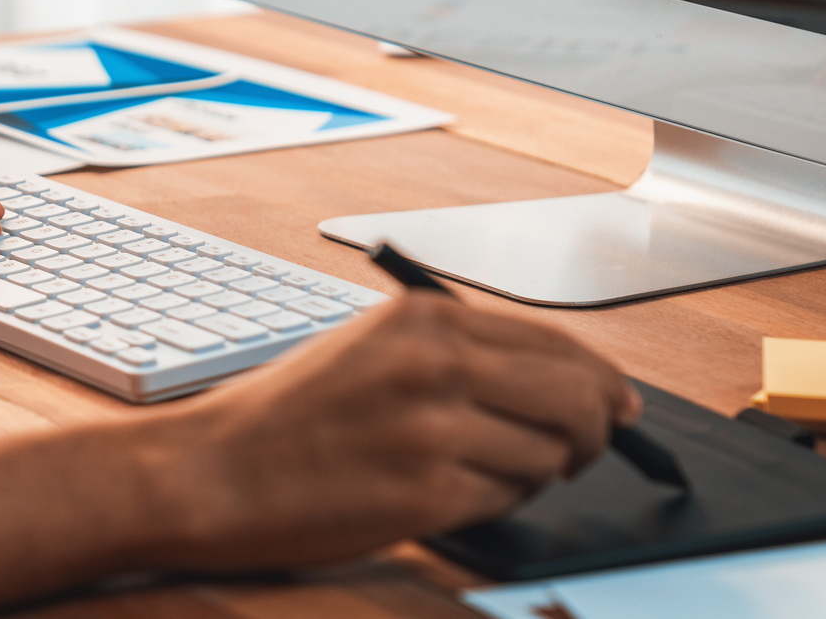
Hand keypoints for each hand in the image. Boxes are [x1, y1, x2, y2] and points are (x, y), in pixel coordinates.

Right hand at [134, 292, 639, 569]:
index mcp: (423, 319)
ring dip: (531, 474)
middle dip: (593, 433)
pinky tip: (445, 497)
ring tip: (474, 473)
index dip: (602, 383)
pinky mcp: (425, 495)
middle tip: (580, 453)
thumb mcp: (368, 351)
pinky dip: (492, 505)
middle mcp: (436, 364)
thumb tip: (560, 381)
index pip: (559, 344)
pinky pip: (505, 502)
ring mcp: (433, 430)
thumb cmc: (281, 419)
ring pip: (547, 457)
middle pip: (577, 398)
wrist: (206, 473)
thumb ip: (457, 354)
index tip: (619, 408)